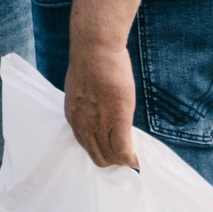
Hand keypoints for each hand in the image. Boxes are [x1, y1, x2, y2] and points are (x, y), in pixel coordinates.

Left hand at [63, 42, 141, 169]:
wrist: (94, 50)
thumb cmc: (90, 62)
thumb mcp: (82, 89)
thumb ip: (87, 105)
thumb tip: (97, 109)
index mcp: (74, 116)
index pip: (85, 145)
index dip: (100, 150)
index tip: (110, 150)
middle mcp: (83, 126)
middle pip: (97, 157)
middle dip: (111, 160)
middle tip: (124, 156)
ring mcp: (99, 125)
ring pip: (110, 158)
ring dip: (122, 161)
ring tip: (132, 158)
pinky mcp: (118, 121)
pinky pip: (124, 151)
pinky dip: (132, 158)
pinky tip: (138, 159)